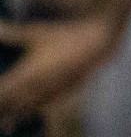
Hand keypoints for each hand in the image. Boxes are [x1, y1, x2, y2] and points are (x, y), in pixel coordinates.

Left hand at [0, 16, 114, 130]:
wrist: (98, 40)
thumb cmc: (66, 34)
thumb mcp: (38, 32)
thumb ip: (14, 33)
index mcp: (28, 73)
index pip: (4, 92)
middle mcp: (38, 86)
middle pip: (13, 104)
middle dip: (3, 108)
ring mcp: (51, 91)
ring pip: (29, 108)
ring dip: (17, 113)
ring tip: (7, 121)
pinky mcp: (65, 92)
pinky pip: (46, 106)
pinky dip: (36, 110)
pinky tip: (32, 112)